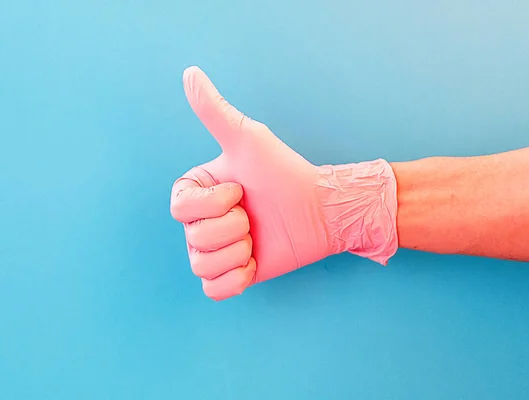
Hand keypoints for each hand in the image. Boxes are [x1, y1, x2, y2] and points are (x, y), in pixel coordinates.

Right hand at [170, 66, 398, 300]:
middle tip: (256, 217)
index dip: (212, 204)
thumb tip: (190, 73)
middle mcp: (203, 222)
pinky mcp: (234, 274)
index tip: (241, 191)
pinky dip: (234, 280)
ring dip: (237, 253)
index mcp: (198, 192)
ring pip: (202, 265)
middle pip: (193, 239)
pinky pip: (213, 290)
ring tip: (258, 239)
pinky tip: (254, 265)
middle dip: (233, 228)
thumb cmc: (285, 171)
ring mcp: (218, 250)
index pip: (180, 208)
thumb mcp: (248, 139)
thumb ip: (214, 111)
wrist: (320, 209)